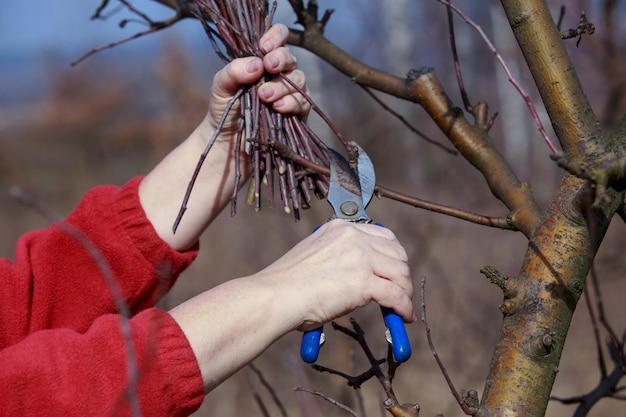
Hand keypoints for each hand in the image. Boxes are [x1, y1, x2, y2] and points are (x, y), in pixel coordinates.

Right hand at [169, 219, 413, 392]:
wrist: (275, 296)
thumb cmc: (286, 283)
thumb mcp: (314, 255)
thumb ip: (337, 256)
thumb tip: (357, 275)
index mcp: (340, 228)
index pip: (382, 235)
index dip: (393, 255)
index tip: (393, 269)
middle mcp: (353, 237)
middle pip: (396, 252)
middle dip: (402, 273)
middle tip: (400, 290)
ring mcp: (359, 258)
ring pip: (400, 273)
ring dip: (405, 291)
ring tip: (402, 306)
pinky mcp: (363, 282)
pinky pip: (396, 295)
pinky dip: (403, 307)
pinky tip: (403, 317)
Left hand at [208, 23, 309, 135]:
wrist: (228, 140)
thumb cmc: (224, 108)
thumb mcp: (221, 86)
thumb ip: (234, 71)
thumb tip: (257, 64)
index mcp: (263, 60)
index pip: (278, 37)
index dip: (276, 36)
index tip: (264, 47)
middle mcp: (279, 73)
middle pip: (290, 58)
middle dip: (280, 60)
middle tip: (268, 67)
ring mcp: (290, 92)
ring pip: (298, 79)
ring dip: (283, 86)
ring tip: (265, 96)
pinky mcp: (297, 112)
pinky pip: (303, 102)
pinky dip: (291, 103)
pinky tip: (278, 107)